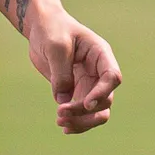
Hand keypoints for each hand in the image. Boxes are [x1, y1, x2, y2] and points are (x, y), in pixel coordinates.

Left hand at [27, 12, 120, 132]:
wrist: (42, 27)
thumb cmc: (52, 30)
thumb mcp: (55, 47)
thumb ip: (61, 74)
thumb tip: (63, 100)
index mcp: (100, 55)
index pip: (112, 77)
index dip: (102, 93)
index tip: (86, 104)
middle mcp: (99, 71)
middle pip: (105, 99)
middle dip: (85, 111)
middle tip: (60, 114)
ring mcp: (90, 83)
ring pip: (97, 111)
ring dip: (82, 121)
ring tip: (61, 124)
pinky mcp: (78, 91)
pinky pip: (83, 113)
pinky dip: (76, 122)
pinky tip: (64, 127)